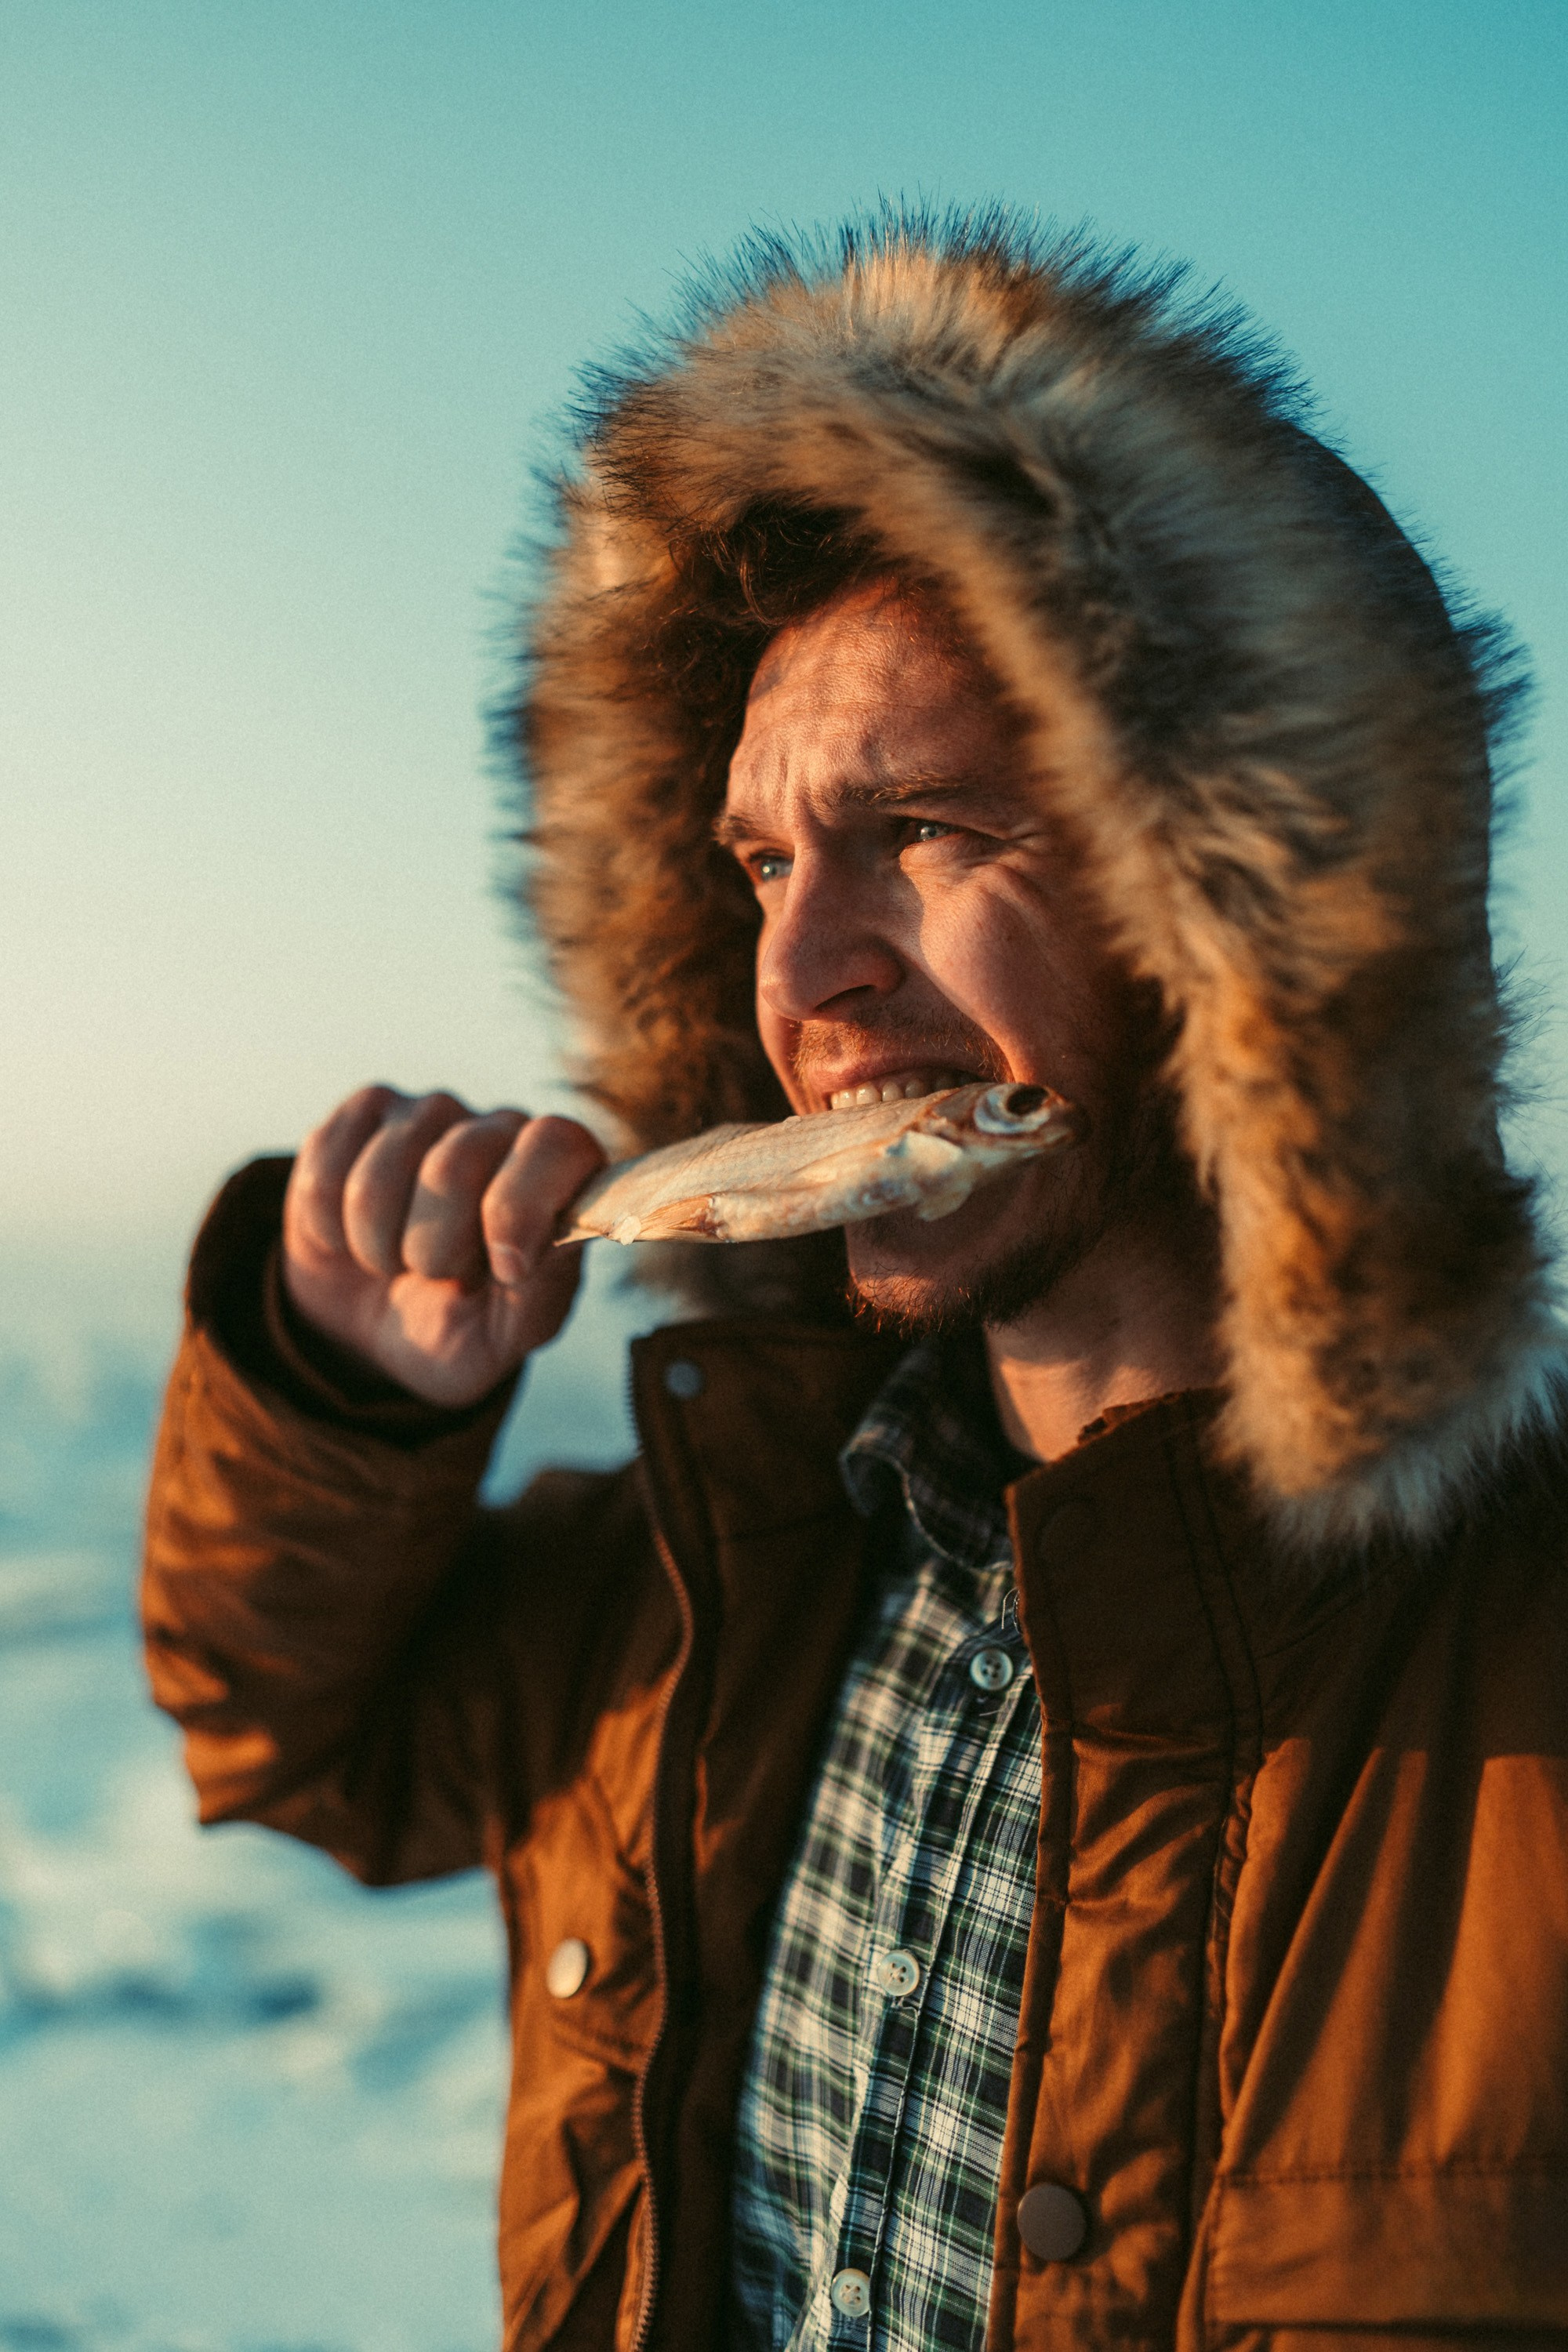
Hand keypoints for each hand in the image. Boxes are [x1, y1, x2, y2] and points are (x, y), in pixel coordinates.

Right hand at [281, 1086, 606, 1406]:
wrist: (372, 1323)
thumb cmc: (455, 1324)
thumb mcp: (503, 1337)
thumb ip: (535, 1299)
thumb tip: (528, 1254)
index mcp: (557, 1175)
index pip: (556, 1142)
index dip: (522, 1206)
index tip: (505, 1269)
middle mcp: (498, 1128)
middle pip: (455, 1164)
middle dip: (434, 1248)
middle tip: (437, 1274)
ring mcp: (429, 1113)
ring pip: (380, 1175)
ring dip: (377, 1245)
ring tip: (395, 1259)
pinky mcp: (363, 1113)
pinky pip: (324, 1170)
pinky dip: (328, 1227)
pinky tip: (351, 1234)